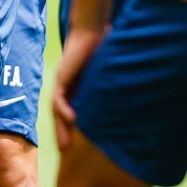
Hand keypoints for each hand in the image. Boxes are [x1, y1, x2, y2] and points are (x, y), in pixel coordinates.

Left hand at [50, 25, 105, 150]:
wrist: (91, 33)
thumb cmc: (102, 52)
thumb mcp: (106, 78)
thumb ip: (109, 92)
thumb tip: (130, 106)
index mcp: (76, 91)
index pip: (71, 116)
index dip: (72, 131)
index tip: (77, 149)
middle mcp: (66, 88)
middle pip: (60, 117)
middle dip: (62, 134)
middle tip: (66, 153)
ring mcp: (62, 83)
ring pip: (57, 111)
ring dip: (60, 128)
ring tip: (65, 146)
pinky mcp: (61, 76)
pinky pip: (59, 97)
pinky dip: (64, 109)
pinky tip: (72, 120)